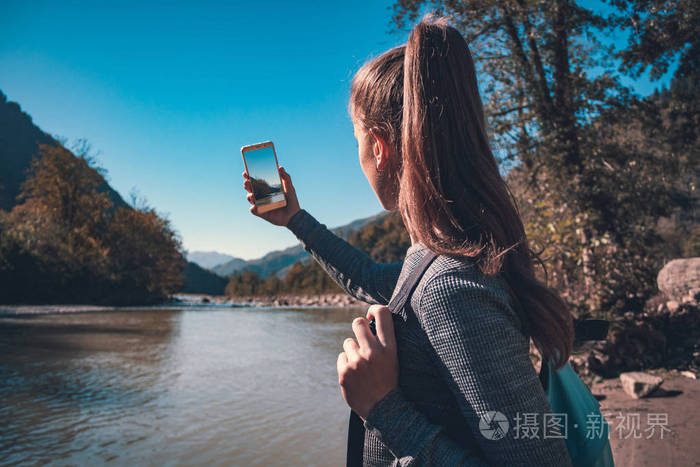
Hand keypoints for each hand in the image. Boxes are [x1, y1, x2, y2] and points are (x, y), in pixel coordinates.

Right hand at [243, 166, 300, 225]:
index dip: (249, 176)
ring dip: (249, 195)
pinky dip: (253, 208)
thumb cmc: (292, 201)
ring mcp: (261, 204)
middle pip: (251, 188)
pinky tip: (256, 206)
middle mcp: (262, 195)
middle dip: (247, 185)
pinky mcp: (261, 212)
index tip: (246, 173)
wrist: (294, 215)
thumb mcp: (290, 188)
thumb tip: (280, 167)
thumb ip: (286, 177)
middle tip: (247, 182)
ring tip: (252, 194)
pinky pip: (254, 210)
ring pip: (250, 198)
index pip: (256, 181)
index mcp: (267, 188)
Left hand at [337, 305, 398, 419]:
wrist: (383, 410)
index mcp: (389, 348)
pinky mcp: (344, 372)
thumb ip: (383, 341)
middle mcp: (373, 352)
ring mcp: (357, 362)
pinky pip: (342, 357)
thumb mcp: (393, 358)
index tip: (371, 315)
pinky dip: (346, 364)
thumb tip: (368, 320)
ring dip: (353, 350)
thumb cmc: (388, 380)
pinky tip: (355, 375)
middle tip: (363, 339)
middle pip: (357, 323)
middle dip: (358, 328)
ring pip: (348, 342)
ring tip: (362, 366)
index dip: (374, 309)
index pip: (383, 313)